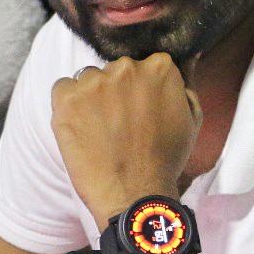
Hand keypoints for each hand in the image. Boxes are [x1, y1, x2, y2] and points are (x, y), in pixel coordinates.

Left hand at [50, 53, 202, 225]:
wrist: (134, 194)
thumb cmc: (166, 161)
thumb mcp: (190, 119)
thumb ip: (185, 85)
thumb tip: (187, 60)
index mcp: (160, 67)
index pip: (145, 65)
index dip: (139, 90)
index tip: (138, 111)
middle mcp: (126, 68)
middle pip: (115, 71)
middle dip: (115, 92)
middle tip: (119, 125)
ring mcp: (94, 82)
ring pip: (88, 79)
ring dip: (91, 98)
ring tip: (99, 131)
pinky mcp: (67, 98)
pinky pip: (62, 88)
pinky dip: (67, 106)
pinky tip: (81, 129)